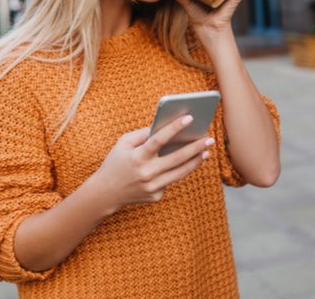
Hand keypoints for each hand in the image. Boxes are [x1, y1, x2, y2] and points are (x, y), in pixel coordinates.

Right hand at [91, 115, 214, 212]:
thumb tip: (164, 127)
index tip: (190, 118)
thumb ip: (142, 134)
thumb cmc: (115, 162)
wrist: (105, 193)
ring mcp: (152, 187)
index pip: (159, 140)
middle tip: (209, 138)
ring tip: (206, 151)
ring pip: (180, 173)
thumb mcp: (123, 143)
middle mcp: (146, 173)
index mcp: (137, 157)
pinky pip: (170, 181)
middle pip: (176, 158)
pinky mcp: (156, 196)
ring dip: (195, 161)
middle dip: (195, 147)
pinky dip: (177, 172)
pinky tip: (184, 165)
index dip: (174, 128)